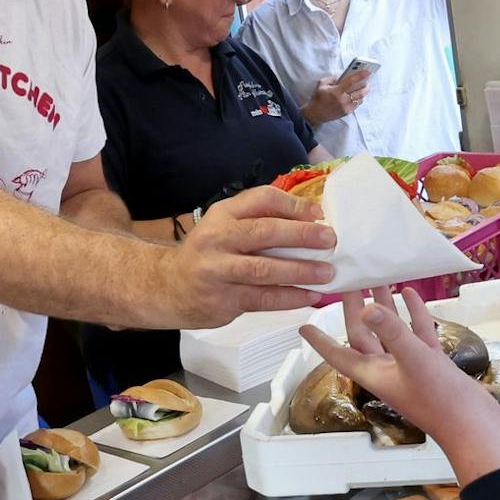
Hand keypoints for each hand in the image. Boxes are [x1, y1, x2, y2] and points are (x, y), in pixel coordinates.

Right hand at [161, 186, 335, 325]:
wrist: (169, 287)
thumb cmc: (211, 252)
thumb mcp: (226, 225)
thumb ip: (260, 218)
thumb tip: (312, 218)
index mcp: (223, 214)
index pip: (261, 199)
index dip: (292, 205)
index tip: (319, 214)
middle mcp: (217, 238)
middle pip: (264, 232)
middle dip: (301, 235)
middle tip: (330, 239)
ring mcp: (218, 271)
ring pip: (264, 270)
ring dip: (300, 271)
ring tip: (328, 272)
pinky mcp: (223, 300)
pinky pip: (262, 299)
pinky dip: (289, 298)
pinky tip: (311, 296)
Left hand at [301, 288, 499, 481]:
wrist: (473, 425)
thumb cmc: (440, 400)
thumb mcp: (414, 360)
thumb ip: (392, 332)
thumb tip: (366, 308)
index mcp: (374, 373)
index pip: (338, 354)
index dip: (320, 341)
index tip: (303, 326)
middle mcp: (388, 369)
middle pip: (363, 335)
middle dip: (354, 310)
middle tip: (349, 283)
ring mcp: (410, 366)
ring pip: (391, 331)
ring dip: (384, 308)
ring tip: (379, 280)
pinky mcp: (431, 363)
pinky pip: (417, 333)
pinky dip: (414, 315)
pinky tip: (412, 295)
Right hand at [303, 68, 370, 122]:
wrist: (315, 114)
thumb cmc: (318, 98)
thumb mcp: (321, 84)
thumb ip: (332, 78)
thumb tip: (342, 75)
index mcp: (336, 91)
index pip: (351, 81)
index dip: (360, 75)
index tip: (368, 71)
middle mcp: (342, 100)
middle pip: (360, 92)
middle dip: (366, 86)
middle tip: (368, 82)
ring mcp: (345, 107)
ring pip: (360, 99)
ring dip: (363, 93)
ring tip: (364, 88)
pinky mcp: (347, 112)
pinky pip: (357, 105)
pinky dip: (358, 99)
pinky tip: (357, 96)